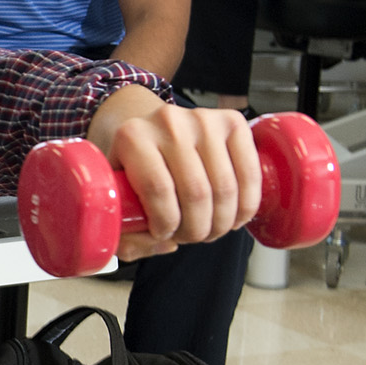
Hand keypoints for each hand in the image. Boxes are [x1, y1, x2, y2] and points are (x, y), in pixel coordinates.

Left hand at [86, 87, 259, 257]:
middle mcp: (168, 122)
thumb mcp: (116, 195)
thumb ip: (125, 230)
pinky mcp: (232, 122)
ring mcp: (203, 119)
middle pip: (195, 192)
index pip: (157, 189)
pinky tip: (234, 217)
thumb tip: (162, 245)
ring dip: (221, 221)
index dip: (165, 224)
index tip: (163, 235)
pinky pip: (249, 173)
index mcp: (132, 136)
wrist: (152, 129)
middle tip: (190, 237)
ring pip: (224, 187)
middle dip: (196, 229)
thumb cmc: (134, 167)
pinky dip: (246, 204)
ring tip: (210, 229)